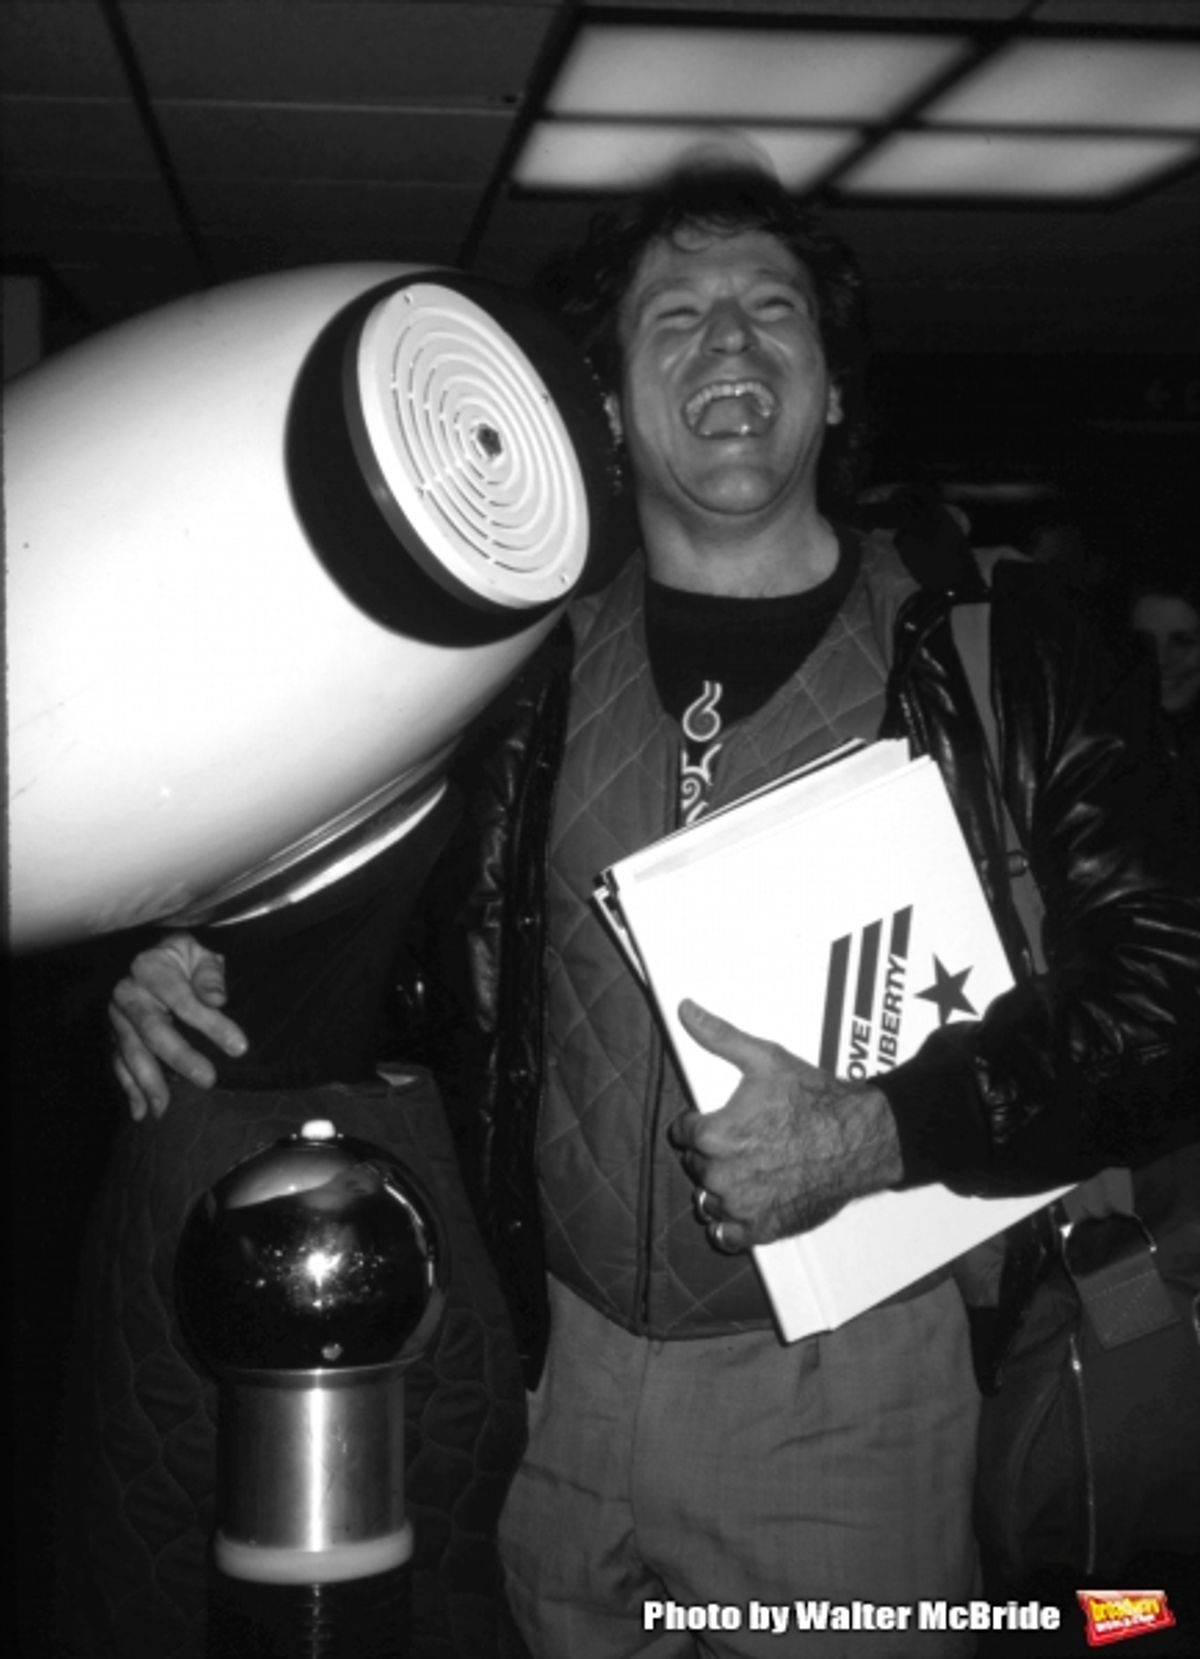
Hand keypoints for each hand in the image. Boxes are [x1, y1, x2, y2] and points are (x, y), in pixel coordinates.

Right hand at [109, 932, 247, 1120]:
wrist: (148, 956)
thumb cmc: (182, 958)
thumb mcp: (199, 954)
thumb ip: (210, 974)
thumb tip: (217, 999)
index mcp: (150, 967)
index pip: (184, 1000)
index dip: (212, 1024)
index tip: (240, 1047)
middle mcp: (127, 992)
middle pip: (154, 1030)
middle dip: (181, 1058)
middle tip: (208, 1080)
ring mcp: (115, 1016)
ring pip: (131, 1053)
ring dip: (149, 1083)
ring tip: (166, 1108)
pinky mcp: (112, 1035)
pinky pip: (118, 1064)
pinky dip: (129, 1089)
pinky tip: (142, 1111)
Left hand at [669, 999, 903, 1252]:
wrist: (860, 1138)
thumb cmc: (815, 1099)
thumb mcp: (764, 1059)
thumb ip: (718, 1037)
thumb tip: (686, 1010)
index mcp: (714, 1134)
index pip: (682, 1134)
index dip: (699, 1124)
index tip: (718, 1121)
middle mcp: (720, 1174)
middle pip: (696, 1166)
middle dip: (712, 1153)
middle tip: (742, 1142)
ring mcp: (741, 1206)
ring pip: (708, 1201)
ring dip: (719, 1189)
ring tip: (745, 1171)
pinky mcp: (763, 1229)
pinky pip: (727, 1236)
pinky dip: (731, 1224)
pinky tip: (746, 1205)